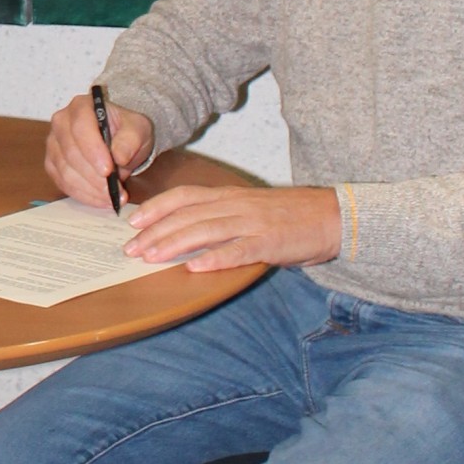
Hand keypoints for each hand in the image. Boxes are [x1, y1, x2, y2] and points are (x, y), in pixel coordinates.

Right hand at [45, 90, 153, 209]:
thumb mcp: (138, 129)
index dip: (93, 151)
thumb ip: (130, 140)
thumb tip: (120, 156)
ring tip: (112, 198)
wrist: (120, 138)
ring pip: (65, 171)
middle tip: (114, 191)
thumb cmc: (126, 130)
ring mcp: (53, 144)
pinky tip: (100, 200)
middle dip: (93, 176)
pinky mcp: (52, 164)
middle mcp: (61, 123)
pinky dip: (82, 195)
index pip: (81, 128)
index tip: (108, 170)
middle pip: (71, 153)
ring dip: (89, 189)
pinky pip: (62, 183)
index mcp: (81, 106)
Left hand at [122, 184, 340, 271]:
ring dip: (174, 245)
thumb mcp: (250, 206)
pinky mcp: (269, 243)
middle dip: (155, 232)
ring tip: (150, 257)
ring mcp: (252, 223)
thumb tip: (185, 228)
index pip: (184, 196)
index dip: (156, 208)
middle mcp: (237, 205)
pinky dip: (214, 259)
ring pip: (205, 231)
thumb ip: (221, 214)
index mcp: (230, 195)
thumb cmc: (288, 215)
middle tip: (131, 249)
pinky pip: (238, 251)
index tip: (132, 221)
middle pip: (187, 215)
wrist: (333, 216)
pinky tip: (194, 268)